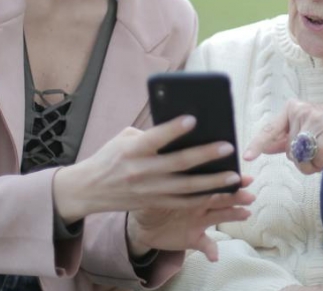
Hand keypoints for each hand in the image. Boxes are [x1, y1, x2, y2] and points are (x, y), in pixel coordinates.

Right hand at [53, 115, 245, 222]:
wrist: (88, 190)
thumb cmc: (110, 157)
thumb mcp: (124, 139)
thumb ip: (150, 134)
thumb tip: (181, 131)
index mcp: (132, 150)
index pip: (155, 138)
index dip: (173, 129)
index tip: (193, 119)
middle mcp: (141, 171)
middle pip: (178, 164)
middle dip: (205, 155)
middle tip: (228, 147)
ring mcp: (149, 190)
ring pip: (186, 187)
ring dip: (212, 182)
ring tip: (234, 175)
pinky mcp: (153, 203)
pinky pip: (183, 202)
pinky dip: (203, 198)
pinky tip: (220, 192)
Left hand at [127, 175, 254, 260]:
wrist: (142, 224)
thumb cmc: (149, 198)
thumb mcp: (152, 187)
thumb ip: (161, 178)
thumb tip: (165, 164)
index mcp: (192, 188)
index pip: (212, 181)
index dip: (227, 178)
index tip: (243, 177)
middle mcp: (200, 203)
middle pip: (221, 197)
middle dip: (237, 196)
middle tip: (250, 195)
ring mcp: (199, 221)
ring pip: (220, 216)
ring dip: (234, 215)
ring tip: (246, 214)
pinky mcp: (194, 238)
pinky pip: (205, 245)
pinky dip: (211, 250)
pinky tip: (215, 256)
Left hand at [244, 100, 322, 174]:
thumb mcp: (306, 132)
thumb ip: (285, 139)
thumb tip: (264, 147)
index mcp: (292, 109)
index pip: (270, 129)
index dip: (258, 144)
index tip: (247, 156)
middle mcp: (301, 109)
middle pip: (289, 150)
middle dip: (301, 159)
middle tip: (315, 153)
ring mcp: (316, 117)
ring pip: (302, 155)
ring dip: (312, 164)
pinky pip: (317, 157)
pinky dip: (322, 163)